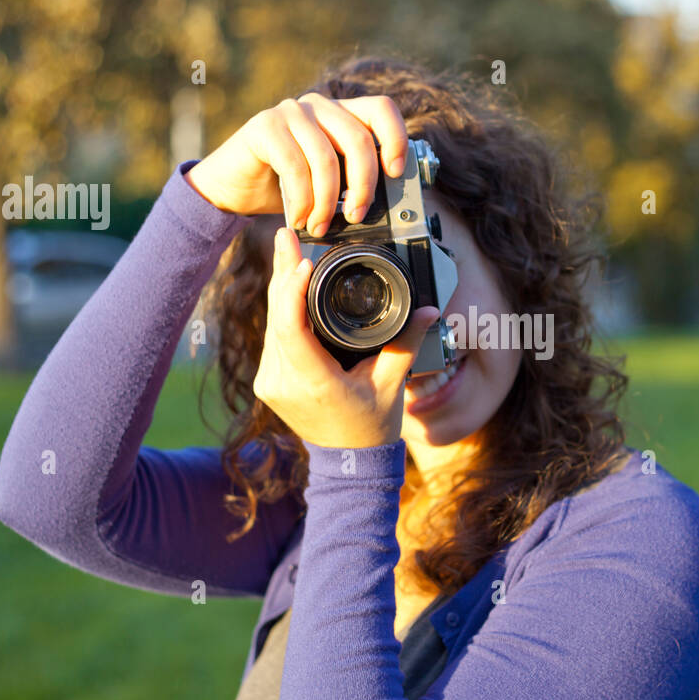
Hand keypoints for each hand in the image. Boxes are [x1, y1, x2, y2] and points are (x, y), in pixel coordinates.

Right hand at [185, 93, 409, 235]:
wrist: (233, 188)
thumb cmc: (285, 187)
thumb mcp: (329, 183)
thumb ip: (353, 180)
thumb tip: (388, 203)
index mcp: (341, 114)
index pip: (381, 110)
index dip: (395, 139)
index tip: (395, 174)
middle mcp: (319, 105)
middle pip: (359, 140)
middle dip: (363, 186)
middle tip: (356, 216)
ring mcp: (291, 112)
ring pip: (326, 158)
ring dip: (327, 202)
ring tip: (321, 226)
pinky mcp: (264, 126)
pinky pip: (294, 166)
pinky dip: (301, 200)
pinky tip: (299, 218)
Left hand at [252, 225, 439, 448]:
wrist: (348, 464)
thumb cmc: (372, 426)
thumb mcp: (392, 384)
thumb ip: (406, 343)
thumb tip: (430, 311)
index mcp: (314, 384)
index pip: (291, 329)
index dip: (291, 291)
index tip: (301, 261)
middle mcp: (283, 383)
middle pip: (276, 318)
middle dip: (281, 274)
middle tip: (285, 235)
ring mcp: (271, 383)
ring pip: (270, 324)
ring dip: (279, 288)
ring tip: (286, 251)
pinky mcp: (268, 381)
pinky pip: (272, 338)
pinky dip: (281, 310)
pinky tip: (286, 284)